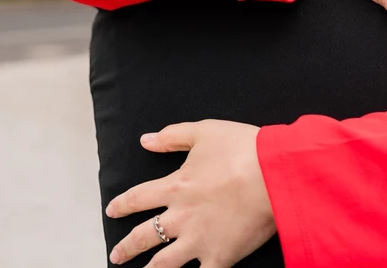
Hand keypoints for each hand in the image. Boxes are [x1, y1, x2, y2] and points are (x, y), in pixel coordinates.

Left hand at [106, 120, 274, 267]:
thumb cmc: (243, 150)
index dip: (122, 204)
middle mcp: (181, 216)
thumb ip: (172, 136)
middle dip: (127, 246)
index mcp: (175, 186)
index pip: (138, 197)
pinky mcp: (220, 256)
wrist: (273, 174)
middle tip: (116, 254)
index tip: (112, 210)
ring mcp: (199, 240)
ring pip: (164, 263)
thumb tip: (146, 140)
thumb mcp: (204, 132)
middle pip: (144, 235)